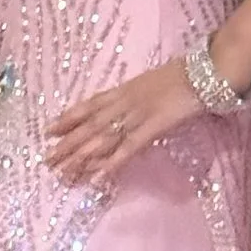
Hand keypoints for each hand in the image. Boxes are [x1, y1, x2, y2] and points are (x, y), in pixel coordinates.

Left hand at [43, 57, 201, 188]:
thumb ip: (133, 95)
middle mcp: (123, 103)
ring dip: (81, 157)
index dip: (67, 118)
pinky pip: (127, 149)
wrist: (203, 73)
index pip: (88, 105)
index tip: (48, 131)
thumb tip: (121, 109)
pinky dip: (111, 163)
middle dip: (67, 144)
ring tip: (63, 173)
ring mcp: (136, 116)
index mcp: (122, 90)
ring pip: (102, 139)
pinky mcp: (152, 129)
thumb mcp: (149, 83)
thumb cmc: (181, 76)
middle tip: (47, 160)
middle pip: (89, 126)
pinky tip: (97, 177)